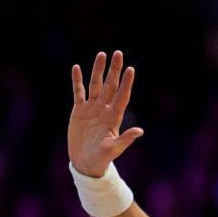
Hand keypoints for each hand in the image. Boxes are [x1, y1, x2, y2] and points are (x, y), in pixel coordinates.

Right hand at [68, 50, 144, 177]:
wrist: (86, 163)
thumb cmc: (101, 159)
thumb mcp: (114, 149)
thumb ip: (125, 139)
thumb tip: (140, 131)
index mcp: (114, 117)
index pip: (122, 96)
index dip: (126, 83)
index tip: (131, 69)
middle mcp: (104, 109)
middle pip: (110, 85)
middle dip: (114, 70)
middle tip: (118, 53)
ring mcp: (92, 108)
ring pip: (95, 84)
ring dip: (98, 70)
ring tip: (101, 54)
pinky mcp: (79, 110)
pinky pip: (78, 92)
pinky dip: (77, 80)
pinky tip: (76, 67)